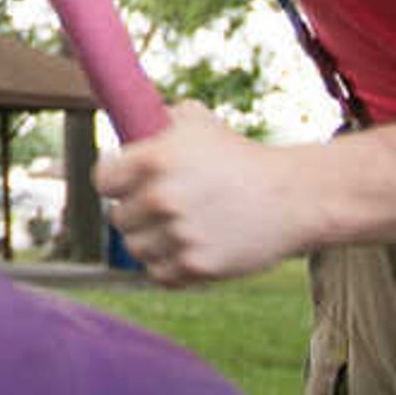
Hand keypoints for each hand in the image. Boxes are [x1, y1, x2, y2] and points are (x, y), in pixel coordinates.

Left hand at [93, 104, 314, 286]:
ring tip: (176, 228)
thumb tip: (125, 123)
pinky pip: (159, 274)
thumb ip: (156, 121)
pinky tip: (186, 249)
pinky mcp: (196, 267)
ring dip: (150, 241)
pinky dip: (168, 266)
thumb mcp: (198, 120)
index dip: (114, 182)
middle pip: (119, 218)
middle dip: (137, 212)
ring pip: (136, 248)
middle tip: (163, 207)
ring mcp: (179, 235)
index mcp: (154, 160)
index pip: (103, 181)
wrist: (293, 195)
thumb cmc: (240, 155)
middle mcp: (162, 198)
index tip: (125, 184)